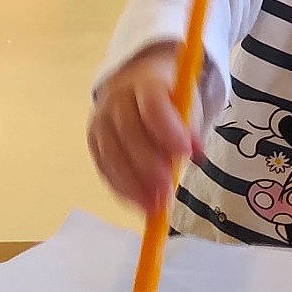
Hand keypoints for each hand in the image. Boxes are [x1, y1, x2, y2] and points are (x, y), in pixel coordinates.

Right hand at [87, 45, 199, 211]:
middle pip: (129, 133)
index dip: (168, 130)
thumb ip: (190, 128)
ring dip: (133, 185)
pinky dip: (121, 188)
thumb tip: (196, 156)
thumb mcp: (186, 104)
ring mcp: (101, 121)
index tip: (186, 155)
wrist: (136, 84)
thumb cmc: (169, 99)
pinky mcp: (94, 142)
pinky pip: (104, 167)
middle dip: (149, 167)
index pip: (153, 106)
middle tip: (168, 193)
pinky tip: (138, 204)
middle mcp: (117, 101)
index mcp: (145, 84)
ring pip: (112, 154)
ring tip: (154, 208)